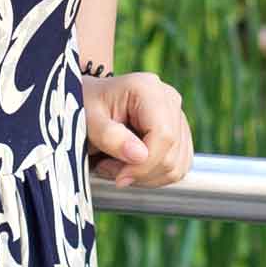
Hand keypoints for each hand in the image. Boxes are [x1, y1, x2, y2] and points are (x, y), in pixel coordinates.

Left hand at [85, 68, 192, 190]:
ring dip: (145, 177)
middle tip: (108, 168)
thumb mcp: (88, 119)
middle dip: (140, 172)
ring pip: (177, 165)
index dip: (144, 164)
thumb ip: (109, 136)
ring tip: (116, 166)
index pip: (164, 135)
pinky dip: (154, 176)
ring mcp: (178, 116)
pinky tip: (131, 166)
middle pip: (172, 154)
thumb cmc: (86, 106)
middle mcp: (169, 99)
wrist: (89, 101)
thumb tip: (140, 156)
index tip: (119, 176)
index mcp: (148, 90)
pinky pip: (178, 167)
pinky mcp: (179, 134)